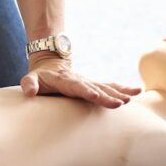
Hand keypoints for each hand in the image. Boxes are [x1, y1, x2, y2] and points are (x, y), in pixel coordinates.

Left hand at [20, 52, 140, 108]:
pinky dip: (122, 88)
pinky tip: (136, 92)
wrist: (50, 62)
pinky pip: (110, 86)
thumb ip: (29, 84)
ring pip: (106, 87)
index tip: (97, 96)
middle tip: (122, 102)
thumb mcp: (30, 78)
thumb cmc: (40, 75)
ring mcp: (88, 82)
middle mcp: (80, 80)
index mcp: (66, 80)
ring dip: (119, 92)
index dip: (87, 91)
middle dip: (108, 96)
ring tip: (132, 97)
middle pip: (96, 88)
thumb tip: (29, 92)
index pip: (77, 87)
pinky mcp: (94, 84)